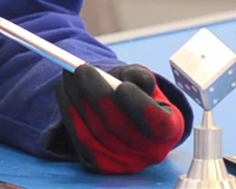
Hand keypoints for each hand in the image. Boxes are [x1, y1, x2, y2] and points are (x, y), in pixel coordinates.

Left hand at [56, 64, 190, 173]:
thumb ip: (141, 76)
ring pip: (97, 130)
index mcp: (170, 128)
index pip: (158, 123)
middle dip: (98, 94)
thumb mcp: (143, 80)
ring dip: (78, 98)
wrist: (123, 113)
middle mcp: (151, 151)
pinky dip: (70, 113)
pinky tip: (65, 92)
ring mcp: (125, 162)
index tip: (122, 86)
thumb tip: (134, 78)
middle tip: (82, 70)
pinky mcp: (101, 164)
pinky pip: (81, 139)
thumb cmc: (137, 92)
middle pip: (120, 126)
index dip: (139, 106)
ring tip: (70, 74)